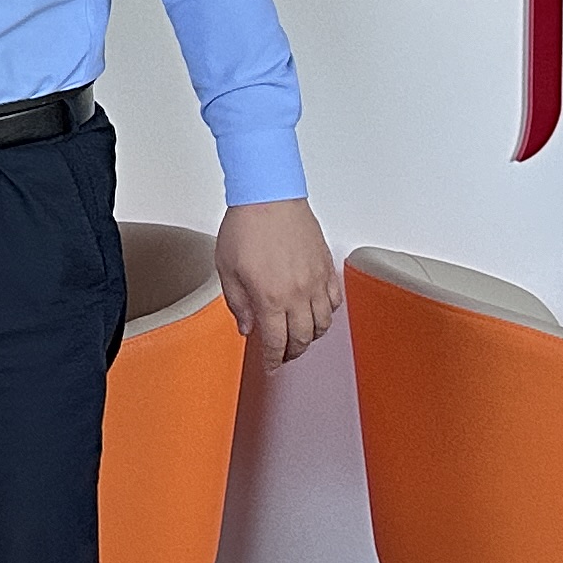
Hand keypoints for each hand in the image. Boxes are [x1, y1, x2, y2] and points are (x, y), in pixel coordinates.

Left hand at [215, 198, 341, 364]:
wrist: (268, 196)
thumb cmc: (246, 226)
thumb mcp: (227, 269)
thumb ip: (238, 303)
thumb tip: (246, 327)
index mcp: (271, 298)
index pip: (276, 343)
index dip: (273, 360)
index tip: (270, 366)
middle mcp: (298, 294)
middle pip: (303, 338)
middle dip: (292, 352)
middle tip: (283, 355)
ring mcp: (316, 281)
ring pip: (323, 323)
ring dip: (312, 336)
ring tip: (300, 337)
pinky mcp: (327, 267)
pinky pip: (335, 300)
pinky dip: (328, 313)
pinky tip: (317, 312)